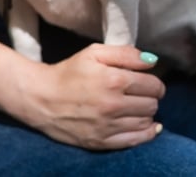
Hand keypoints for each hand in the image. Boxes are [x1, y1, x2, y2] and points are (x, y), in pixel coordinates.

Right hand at [18, 44, 164, 149]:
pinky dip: (145, 134)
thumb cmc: (69, 72)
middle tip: (141, 94)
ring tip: (136, 107)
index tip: (148, 82)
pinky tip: (147, 126)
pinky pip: (134, 141)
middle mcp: (113, 105)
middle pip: (152, 104)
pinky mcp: (100, 141)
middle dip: (151, 98)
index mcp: (114, 80)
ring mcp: (107, 126)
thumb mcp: (95, 53)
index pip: (153, 85)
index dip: (155, 83)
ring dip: (146, 114)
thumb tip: (152, 62)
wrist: (40, 98)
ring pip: (146, 122)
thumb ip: (126, 54)